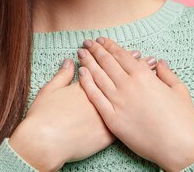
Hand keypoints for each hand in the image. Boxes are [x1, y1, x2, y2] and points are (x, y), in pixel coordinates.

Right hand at [9, 50, 156, 171]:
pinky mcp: (109, 131)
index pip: (106, 67)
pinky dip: (139, 106)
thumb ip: (62, 76)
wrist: (45, 143)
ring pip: (129, 96)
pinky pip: (129, 117)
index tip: (127, 50)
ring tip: (149, 69)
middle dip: (133, 64)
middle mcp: (99, 97)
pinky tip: (148, 99)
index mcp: (87, 85)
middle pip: (120, 78)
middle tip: (142, 54)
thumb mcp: (49, 90)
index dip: (117, 57)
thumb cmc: (44, 117)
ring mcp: (106, 114)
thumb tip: (69, 63)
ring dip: (140, 81)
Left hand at [77, 37, 193, 171]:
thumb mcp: (179, 89)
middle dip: (95, 50)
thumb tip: (159, 62)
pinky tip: (82, 74)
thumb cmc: (183, 119)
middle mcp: (129, 85)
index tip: (101, 40)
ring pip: (98, 77)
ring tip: (81, 53)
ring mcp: (119, 102)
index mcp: (144, 75)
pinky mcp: (113, 119)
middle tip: (87, 43)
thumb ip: (167, 73)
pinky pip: (96, 98)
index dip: (109, 45)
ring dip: (88, 63)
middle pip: (107, 62)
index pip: (121, 55)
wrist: (179, 146)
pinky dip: (87, 84)